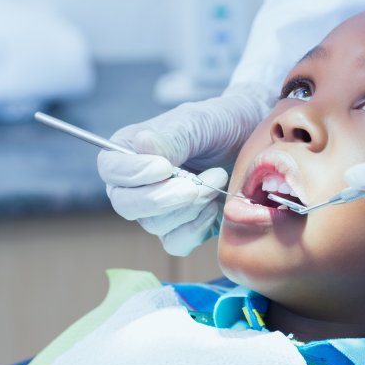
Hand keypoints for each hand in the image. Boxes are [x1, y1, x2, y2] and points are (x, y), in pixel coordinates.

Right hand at [97, 84, 274, 254]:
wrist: (253, 139)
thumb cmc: (221, 123)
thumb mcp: (199, 122)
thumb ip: (171, 137)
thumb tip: (141, 145)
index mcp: (131, 151)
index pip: (111, 169)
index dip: (133, 174)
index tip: (164, 167)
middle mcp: (137, 184)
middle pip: (127, 205)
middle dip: (164, 198)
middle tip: (196, 184)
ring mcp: (158, 209)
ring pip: (155, 225)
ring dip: (191, 206)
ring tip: (218, 177)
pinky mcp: (182, 227)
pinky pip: (177, 242)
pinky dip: (197, 227)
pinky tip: (215, 206)